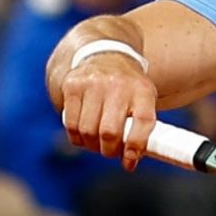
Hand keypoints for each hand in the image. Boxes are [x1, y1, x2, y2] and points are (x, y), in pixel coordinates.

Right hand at [59, 50, 158, 168]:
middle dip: (109, 150)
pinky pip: (71, 124)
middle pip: (110, 132)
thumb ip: (141, 128)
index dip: (136, 145)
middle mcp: (118, 84)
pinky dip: (76, 137)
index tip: (130, 160)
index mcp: (142, 90)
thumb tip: (130, 160)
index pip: (143, 121)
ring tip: (97, 143)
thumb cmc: (128, 88)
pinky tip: (83, 135)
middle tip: (110, 152)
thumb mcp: (144, 99)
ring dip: (91, 145)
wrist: (105, 55)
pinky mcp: (72, 85)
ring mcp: (93, 83)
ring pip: (87, 131)